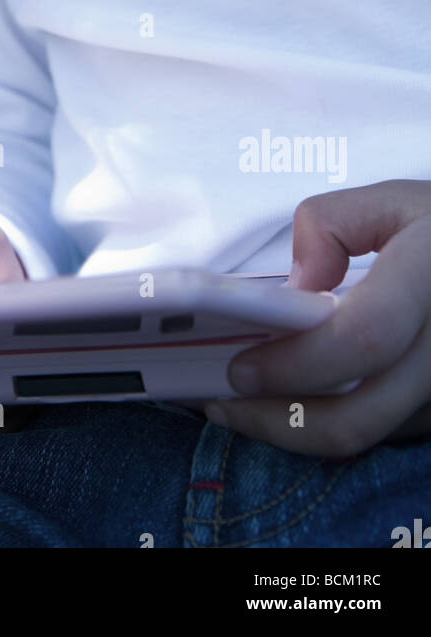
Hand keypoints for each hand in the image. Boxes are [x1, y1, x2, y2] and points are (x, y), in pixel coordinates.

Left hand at [203, 180, 430, 455]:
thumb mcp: (394, 201)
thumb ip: (332, 224)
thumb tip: (298, 287)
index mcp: (429, 281)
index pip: (363, 339)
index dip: (295, 363)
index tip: (240, 368)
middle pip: (360, 417)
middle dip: (280, 423)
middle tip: (225, 404)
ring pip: (369, 435)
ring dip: (302, 432)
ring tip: (250, 405)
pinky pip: (386, 431)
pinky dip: (337, 423)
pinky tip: (301, 399)